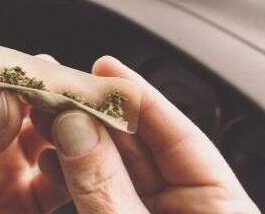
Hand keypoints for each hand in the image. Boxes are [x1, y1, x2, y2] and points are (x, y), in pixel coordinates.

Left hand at [0, 60, 69, 213]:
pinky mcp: (28, 196)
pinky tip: (74, 163)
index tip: (42, 70)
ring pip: (50, 134)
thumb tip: (8, 102)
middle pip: (28, 100)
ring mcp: (10, 161)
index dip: (17, 70)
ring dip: (68, 127)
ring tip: (79, 126)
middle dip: (52, 95)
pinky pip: (58, 178)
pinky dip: (73, 169)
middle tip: (72, 95)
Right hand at [32, 56, 260, 213]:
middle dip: (96, 115)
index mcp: (218, 207)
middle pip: (140, 144)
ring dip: (76, 142)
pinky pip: (97, 190)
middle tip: (61, 89)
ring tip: (46, 118)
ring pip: (113, 166)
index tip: (105, 66)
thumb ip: (105, 186)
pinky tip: (50, 159)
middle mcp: (187, 206)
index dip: (140, 96)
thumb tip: (74, 128)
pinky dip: (72, 174)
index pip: (180, 134)